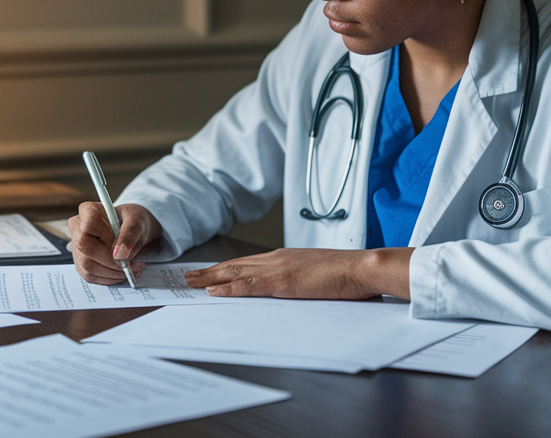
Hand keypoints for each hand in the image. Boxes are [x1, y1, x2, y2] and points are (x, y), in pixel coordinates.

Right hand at [68, 202, 161, 285]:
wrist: (130, 230)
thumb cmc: (131, 221)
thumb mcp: (136, 221)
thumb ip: (130, 234)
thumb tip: (119, 255)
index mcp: (88, 211)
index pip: (90, 226)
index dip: (108, 240)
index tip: (124, 248)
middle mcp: (77, 227)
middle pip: (86, 249)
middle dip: (111, 262)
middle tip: (129, 265)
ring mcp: (76, 247)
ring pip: (87, 266)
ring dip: (112, 273)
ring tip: (130, 269)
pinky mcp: (80, 262)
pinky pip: (90, 276)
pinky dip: (109, 278)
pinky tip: (121, 273)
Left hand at [184, 247, 413, 299]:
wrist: (362, 268)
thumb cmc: (346, 274)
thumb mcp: (317, 275)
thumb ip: (301, 279)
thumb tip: (293, 288)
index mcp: (285, 257)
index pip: (248, 263)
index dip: (226, 268)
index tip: (209, 272)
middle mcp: (277, 259)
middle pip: (235, 265)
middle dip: (210, 272)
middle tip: (188, 277)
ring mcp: (278, 269)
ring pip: (236, 273)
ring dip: (211, 278)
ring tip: (191, 283)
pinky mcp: (283, 282)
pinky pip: (249, 286)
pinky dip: (229, 288)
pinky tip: (214, 291)